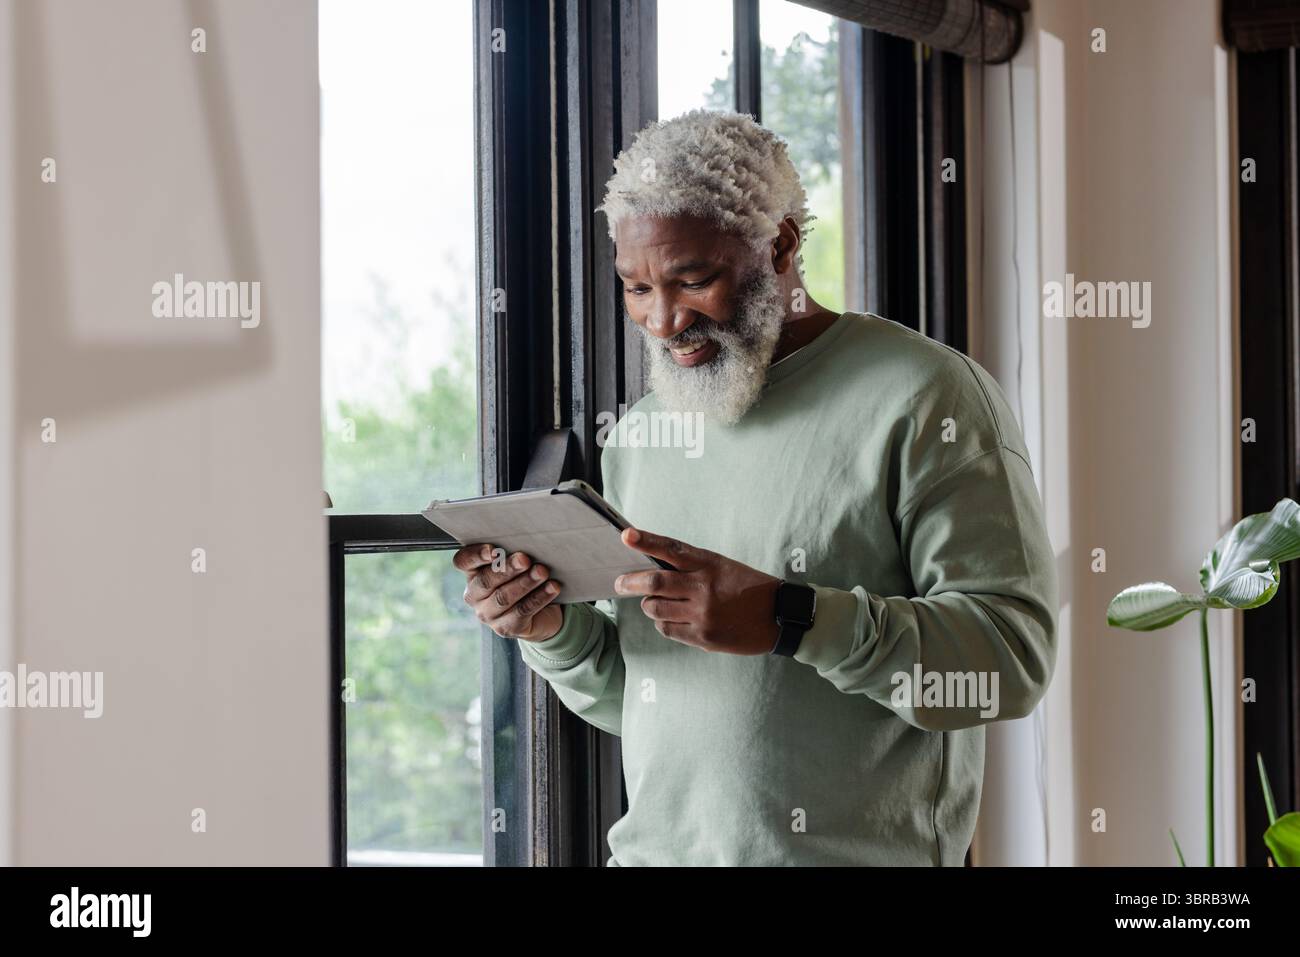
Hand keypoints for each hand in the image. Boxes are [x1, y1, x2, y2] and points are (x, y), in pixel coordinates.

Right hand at [452, 544, 563, 641]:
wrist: (541, 613)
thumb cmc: (524, 579)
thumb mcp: (515, 564)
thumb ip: (513, 552)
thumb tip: (528, 539)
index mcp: (472, 573)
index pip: (463, 562)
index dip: (475, 555)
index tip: (492, 550)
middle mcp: (475, 596)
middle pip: (486, 581)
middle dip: (506, 569)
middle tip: (525, 559)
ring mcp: (488, 614)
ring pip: (504, 598)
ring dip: (525, 583)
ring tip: (542, 572)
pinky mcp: (506, 628)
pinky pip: (522, 612)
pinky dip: (539, 598)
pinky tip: (552, 587)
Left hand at [614, 527, 781, 654]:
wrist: (780, 617)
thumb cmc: (750, 588)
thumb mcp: (723, 567)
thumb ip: (692, 568)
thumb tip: (655, 573)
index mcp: (709, 564)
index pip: (671, 549)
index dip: (646, 541)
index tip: (626, 535)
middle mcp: (703, 587)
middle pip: (654, 582)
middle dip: (630, 582)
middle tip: (620, 583)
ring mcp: (702, 614)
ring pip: (655, 608)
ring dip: (649, 605)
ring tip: (654, 602)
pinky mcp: (703, 637)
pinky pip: (667, 629)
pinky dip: (662, 623)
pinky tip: (670, 619)